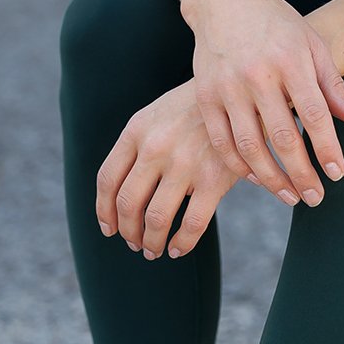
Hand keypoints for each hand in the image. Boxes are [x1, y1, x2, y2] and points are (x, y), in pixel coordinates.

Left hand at [95, 78, 248, 258]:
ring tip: (153, 250)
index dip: (104, 211)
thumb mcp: (156, 115)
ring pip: (155, 219)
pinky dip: (181, 244)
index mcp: (137, 130)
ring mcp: (184, 163)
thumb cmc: (193, 109)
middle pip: (128, 203)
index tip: (109, 229)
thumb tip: (116, 194)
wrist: (239, 94)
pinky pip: (191, 225)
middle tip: (134, 243)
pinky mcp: (214, 178)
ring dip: (150, 242)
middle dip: (127, 231)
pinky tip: (178, 249)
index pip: (108, 179)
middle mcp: (155, 147)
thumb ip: (135, 147)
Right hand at [182, 0, 343, 208]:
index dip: (327, 147)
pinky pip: (222, 142)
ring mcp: (227, 86)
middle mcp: (258, 74)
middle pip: (282, 136)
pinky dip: (239, 166)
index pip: (314, 113)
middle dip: (301, 173)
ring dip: (271, 179)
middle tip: (315, 198)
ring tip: (290, 196)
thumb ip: (332, 83)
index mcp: (290, 60)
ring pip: (250, 146)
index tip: (337, 173)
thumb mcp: (311, 43)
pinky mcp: (204, 95)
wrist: (223, 0)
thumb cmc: (276, 22)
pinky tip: (257, 179)